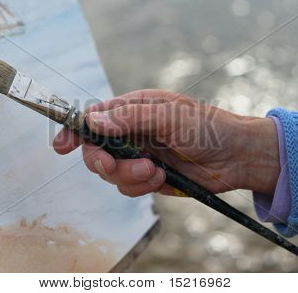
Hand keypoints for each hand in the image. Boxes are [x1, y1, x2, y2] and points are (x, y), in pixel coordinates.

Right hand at [53, 89, 279, 196]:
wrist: (235, 157)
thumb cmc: (207, 127)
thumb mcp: (169, 116)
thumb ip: (130, 118)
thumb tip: (92, 120)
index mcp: (132, 110)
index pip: (93, 118)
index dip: (74, 131)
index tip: (61, 146)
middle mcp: (131, 133)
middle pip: (96, 150)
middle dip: (103, 162)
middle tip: (114, 166)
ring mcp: (138, 155)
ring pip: (111, 173)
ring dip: (128, 176)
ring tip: (154, 171)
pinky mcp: (147, 176)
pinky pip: (128, 187)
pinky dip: (140, 186)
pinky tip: (160, 178)